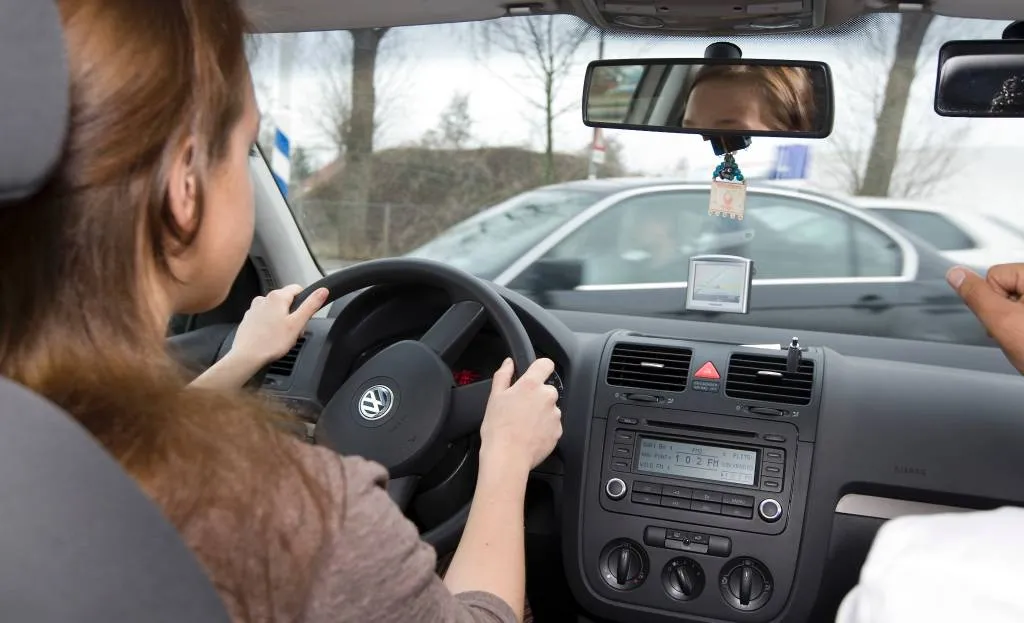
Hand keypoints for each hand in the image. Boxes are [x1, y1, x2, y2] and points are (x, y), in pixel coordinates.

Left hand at [229, 284, 328, 369]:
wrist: (247, 356)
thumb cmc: (271, 342)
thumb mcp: (297, 324)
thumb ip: (311, 305)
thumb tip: (322, 291)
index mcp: (277, 297)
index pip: (298, 289)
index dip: (305, 302)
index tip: (303, 317)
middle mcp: (264, 299)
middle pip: (286, 301)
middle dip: (293, 314)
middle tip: (293, 331)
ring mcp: (254, 309)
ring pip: (275, 310)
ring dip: (281, 320)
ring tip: (281, 336)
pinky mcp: (249, 319)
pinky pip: (264, 318)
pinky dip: (269, 325)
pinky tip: (270, 337)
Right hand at [479, 358, 562, 474]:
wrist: (508, 457)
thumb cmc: (498, 429)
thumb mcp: (494, 397)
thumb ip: (503, 375)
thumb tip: (508, 363)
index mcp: (531, 385)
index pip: (546, 364)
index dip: (540, 368)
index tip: (535, 374)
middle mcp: (547, 396)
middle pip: (546, 389)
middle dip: (536, 396)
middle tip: (520, 408)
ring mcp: (555, 415)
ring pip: (550, 408)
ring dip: (540, 412)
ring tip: (523, 424)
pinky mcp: (558, 431)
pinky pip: (552, 424)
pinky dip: (544, 427)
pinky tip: (529, 434)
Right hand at [947, 264, 1023, 372]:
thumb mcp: (1003, 322)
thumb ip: (975, 295)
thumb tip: (956, 274)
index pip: (994, 275)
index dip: (994, 302)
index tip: (1010, 320)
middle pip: (1007, 288)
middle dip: (1006, 313)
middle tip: (1021, 332)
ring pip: (1018, 303)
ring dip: (1018, 323)